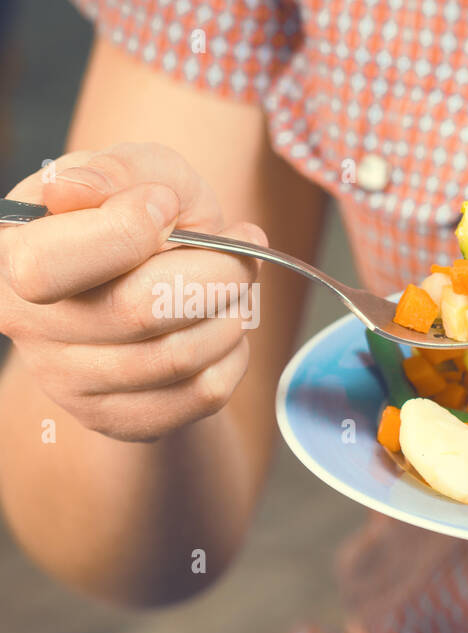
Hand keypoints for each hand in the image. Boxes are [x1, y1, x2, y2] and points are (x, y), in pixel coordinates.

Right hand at [0, 142, 265, 441]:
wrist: (168, 285)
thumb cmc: (151, 219)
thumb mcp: (143, 173)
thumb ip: (119, 171)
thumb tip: (75, 190)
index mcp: (10, 253)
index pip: (47, 264)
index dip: (126, 232)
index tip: (166, 207)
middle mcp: (25, 324)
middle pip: (137, 312)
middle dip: (215, 274)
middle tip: (239, 254)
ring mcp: (68, 381)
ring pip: (180, 357)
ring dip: (232, 314)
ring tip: (234, 289)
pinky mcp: (120, 418)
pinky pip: (204, 393)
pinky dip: (235, 354)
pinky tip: (223, 327)